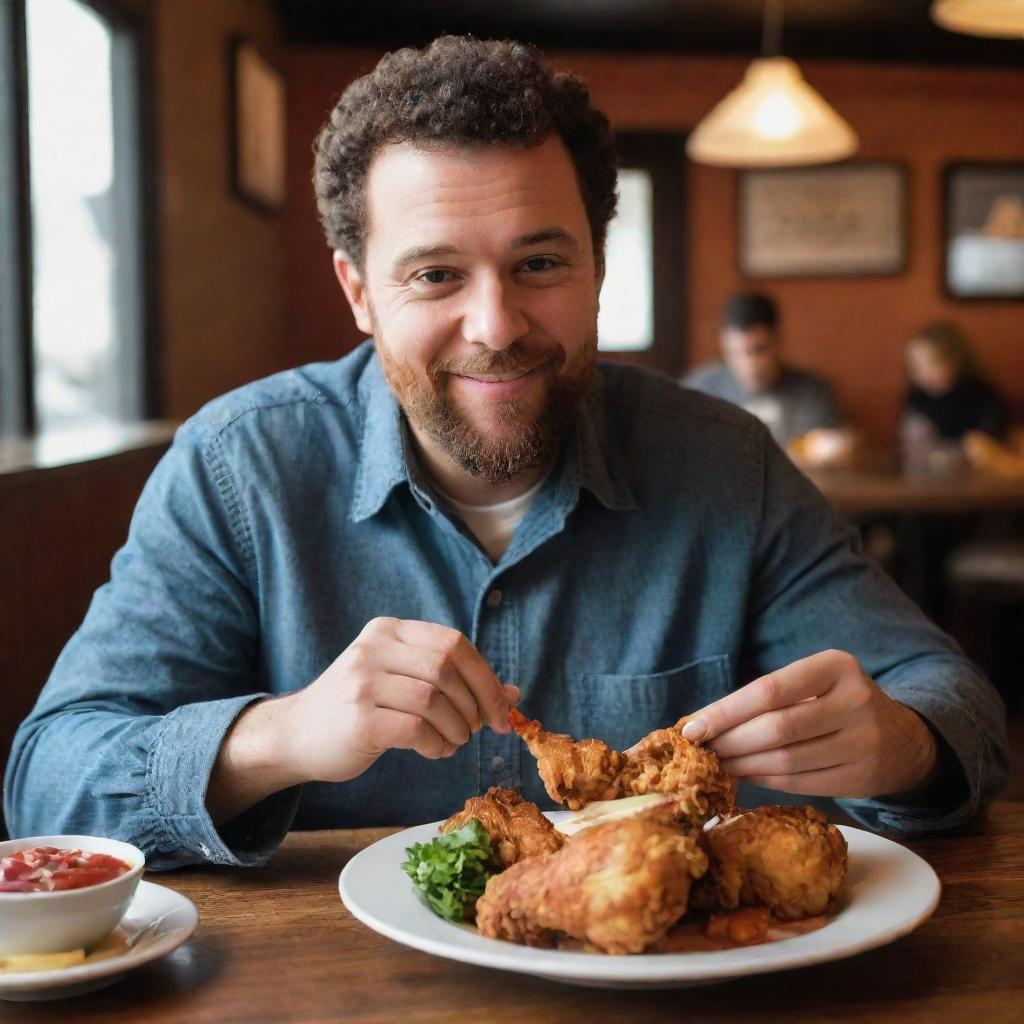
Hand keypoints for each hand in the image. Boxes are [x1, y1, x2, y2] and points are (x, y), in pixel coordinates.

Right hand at [278, 617, 518, 783]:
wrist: (296, 735)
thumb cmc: (360, 708)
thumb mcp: (403, 684)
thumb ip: (454, 683)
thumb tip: (513, 696)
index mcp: (389, 631)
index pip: (453, 643)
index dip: (485, 677)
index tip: (501, 709)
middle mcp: (373, 648)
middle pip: (447, 668)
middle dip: (475, 703)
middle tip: (477, 729)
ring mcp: (362, 682)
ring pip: (434, 699)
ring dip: (457, 727)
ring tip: (454, 741)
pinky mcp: (358, 719)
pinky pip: (416, 729)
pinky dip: (437, 744)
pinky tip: (435, 751)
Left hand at [680, 650, 937, 799]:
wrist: (902, 738)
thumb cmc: (835, 702)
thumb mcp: (814, 681)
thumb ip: (767, 696)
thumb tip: (701, 722)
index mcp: (837, 666)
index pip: (769, 689)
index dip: (725, 711)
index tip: (692, 728)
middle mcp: (855, 701)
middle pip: (776, 728)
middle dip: (730, 742)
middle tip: (701, 751)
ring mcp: (864, 742)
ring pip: (786, 761)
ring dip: (742, 766)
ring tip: (717, 764)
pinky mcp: (862, 778)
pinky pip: (800, 783)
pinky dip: (765, 781)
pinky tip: (746, 776)